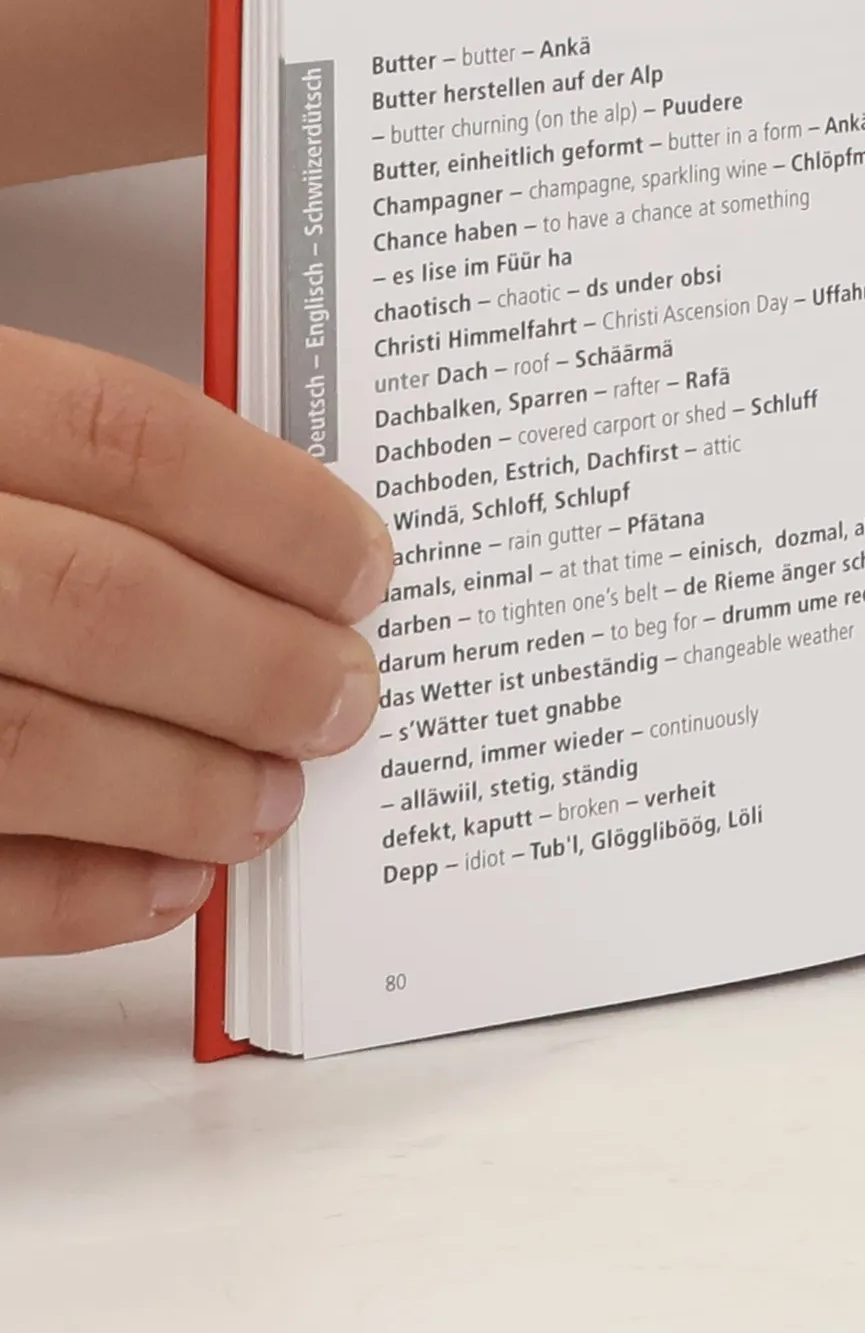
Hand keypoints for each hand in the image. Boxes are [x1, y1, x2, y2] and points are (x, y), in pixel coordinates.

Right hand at [0, 329, 390, 953]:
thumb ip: (58, 467)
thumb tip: (275, 543)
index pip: (123, 439)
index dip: (273, 510)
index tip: (363, 568)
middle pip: (98, 601)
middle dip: (256, 665)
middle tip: (347, 696)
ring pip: (27, 747)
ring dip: (183, 788)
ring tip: (273, 798)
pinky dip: (76, 892)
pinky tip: (167, 887)